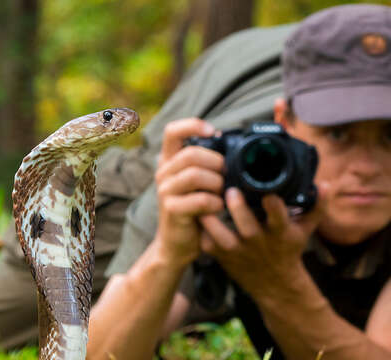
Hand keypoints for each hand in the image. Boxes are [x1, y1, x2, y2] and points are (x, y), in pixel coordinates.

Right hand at [154, 118, 224, 267]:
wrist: (178, 244)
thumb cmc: (195, 210)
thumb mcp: (199, 183)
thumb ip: (206, 163)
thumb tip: (226, 141)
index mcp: (170, 161)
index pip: (173, 132)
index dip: (193, 125)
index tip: (213, 132)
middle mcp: (164, 173)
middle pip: (191, 154)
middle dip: (216, 163)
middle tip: (226, 176)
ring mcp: (165, 191)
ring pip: (195, 175)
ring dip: (216, 183)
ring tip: (222, 193)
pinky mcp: (172, 209)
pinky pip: (200, 199)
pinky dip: (215, 202)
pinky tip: (218, 207)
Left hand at [199, 185, 327, 300]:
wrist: (275, 286)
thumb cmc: (288, 250)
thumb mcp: (305, 230)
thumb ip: (316, 206)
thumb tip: (327, 184)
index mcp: (280, 232)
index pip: (279, 217)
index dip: (274, 205)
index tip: (269, 193)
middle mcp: (258, 242)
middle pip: (247, 226)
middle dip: (239, 208)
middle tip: (231, 190)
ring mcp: (238, 251)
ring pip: (221, 236)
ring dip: (213, 219)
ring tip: (206, 200)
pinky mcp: (222, 256)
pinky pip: (207, 243)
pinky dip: (202, 230)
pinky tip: (199, 212)